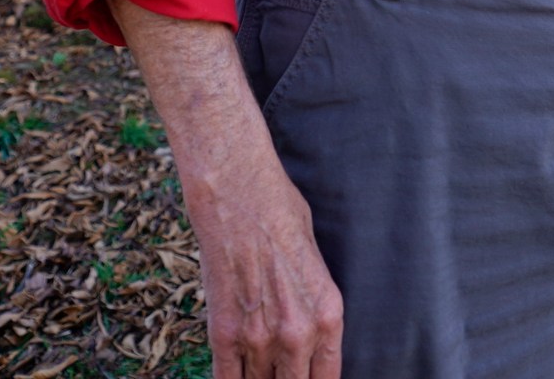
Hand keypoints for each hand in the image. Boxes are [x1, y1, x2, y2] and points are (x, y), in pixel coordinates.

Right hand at [109, 0, 343, 376]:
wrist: (238, 192)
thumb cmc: (280, 215)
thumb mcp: (316, 262)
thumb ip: (314, 306)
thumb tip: (308, 335)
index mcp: (329, 315)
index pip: (328, 378)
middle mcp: (298, 333)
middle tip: (279, 374)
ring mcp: (259, 336)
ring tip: (260, 373)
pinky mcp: (224, 332)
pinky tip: (235, 376)